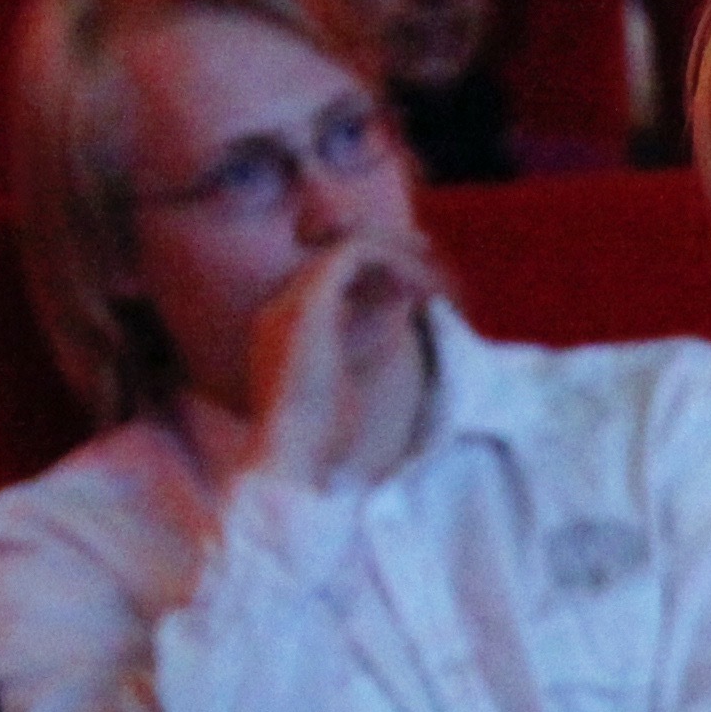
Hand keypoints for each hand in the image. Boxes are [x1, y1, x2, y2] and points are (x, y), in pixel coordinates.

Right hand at [245, 230, 436, 491]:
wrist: (297, 464)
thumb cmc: (328, 443)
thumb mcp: (358, 385)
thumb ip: (372, 344)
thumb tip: (401, 307)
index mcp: (285, 334)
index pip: (329, 282)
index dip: (377, 279)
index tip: (416, 294)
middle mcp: (281, 311)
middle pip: (337, 257)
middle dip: (389, 256)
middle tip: (428, 276)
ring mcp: (290, 304)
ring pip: (348, 248)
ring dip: (397, 257)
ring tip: (429, 284)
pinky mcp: (310, 303)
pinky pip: (355, 254)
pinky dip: (394, 262)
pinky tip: (419, 289)